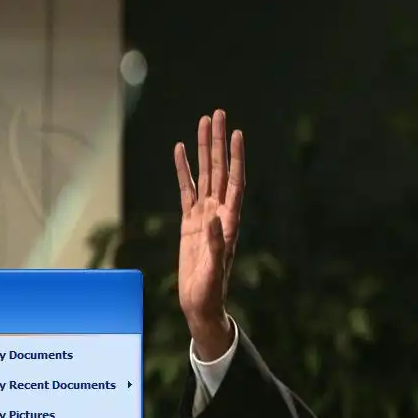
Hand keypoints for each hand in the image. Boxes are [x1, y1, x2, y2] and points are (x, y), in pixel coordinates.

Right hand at [174, 111, 244, 357]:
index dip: (236, 158)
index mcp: (229, 222)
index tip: (237, 133)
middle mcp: (219, 213)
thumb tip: (215, 218)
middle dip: (218, 143)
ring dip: (203, 150)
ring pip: (204, 175)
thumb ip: (216, 244)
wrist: (201, 304)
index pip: (235, 182)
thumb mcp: (213, 270)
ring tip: (203, 122)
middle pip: (220, 171)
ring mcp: (204, 216)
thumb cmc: (210, 291)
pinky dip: (184, 171)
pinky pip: (186, 190)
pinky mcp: (190, 223)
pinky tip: (180, 151)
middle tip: (217, 114)